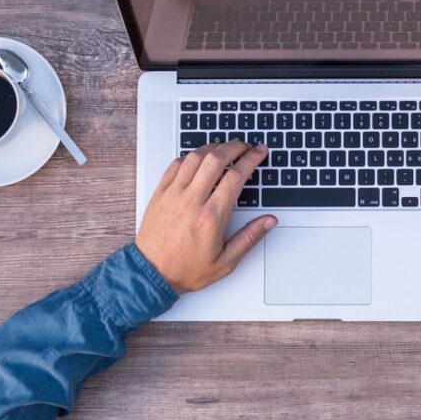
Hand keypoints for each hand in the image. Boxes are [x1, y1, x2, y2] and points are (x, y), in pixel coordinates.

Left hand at [135, 140, 276, 292]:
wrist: (151, 273)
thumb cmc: (185, 269)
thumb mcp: (225, 262)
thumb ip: (250, 238)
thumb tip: (269, 221)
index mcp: (211, 217)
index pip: (236, 176)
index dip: (251, 159)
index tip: (259, 152)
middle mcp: (192, 201)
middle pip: (216, 159)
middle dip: (235, 146)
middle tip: (245, 146)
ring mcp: (174, 194)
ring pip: (195, 157)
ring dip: (213, 147)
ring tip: (225, 147)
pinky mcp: (160, 193)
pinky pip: (176, 164)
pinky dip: (191, 156)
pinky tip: (199, 158)